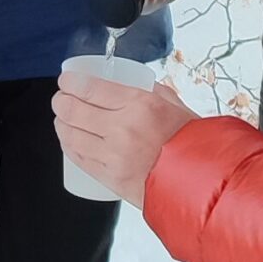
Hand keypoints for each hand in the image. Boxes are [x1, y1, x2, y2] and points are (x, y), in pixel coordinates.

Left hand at [52, 67, 196, 210]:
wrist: (202, 182)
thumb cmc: (194, 144)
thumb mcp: (176, 106)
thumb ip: (152, 92)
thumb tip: (136, 83)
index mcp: (140, 105)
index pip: (89, 88)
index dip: (70, 82)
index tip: (66, 79)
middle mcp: (123, 129)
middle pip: (72, 110)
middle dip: (60, 101)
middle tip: (61, 98)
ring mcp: (113, 155)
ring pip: (70, 134)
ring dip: (61, 123)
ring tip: (62, 118)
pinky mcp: (109, 177)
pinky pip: (78, 158)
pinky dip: (68, 145)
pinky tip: (69, 139)